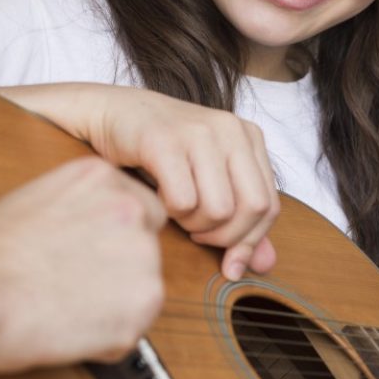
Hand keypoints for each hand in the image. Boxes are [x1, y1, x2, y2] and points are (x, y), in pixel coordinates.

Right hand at [0, 84, 278, 281]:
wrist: (108, 112)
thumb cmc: (158, 151)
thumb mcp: (206, 180)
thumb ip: (238, 221)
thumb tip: (264, 266)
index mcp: (247, 136)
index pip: (269, 205)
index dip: (250, 242)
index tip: (228, 262)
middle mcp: (230, 129)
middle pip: (252, 208)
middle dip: (223, 236)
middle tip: (195, 232)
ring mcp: (198, 131)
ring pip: (219, 209)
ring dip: (193, 224)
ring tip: (175, 212)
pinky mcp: (164, 141)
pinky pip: (182, 200)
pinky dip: (169, 213)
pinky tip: (158, 199)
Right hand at [0, 156, 164, 373]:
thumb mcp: (34, 202)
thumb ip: (75, 211)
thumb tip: (84, 234)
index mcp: (102, 179)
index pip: (141, 210)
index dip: (114, 240)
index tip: (91, 255)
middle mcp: (131, 212)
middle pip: (146, 250)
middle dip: (117, 272)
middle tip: (70, 286)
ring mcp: (141, 259)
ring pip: (141, 292)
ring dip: (111, 306)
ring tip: (61, 307)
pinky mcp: (140, 307)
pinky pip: (130, 331)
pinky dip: (103, 340)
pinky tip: (64, 328)